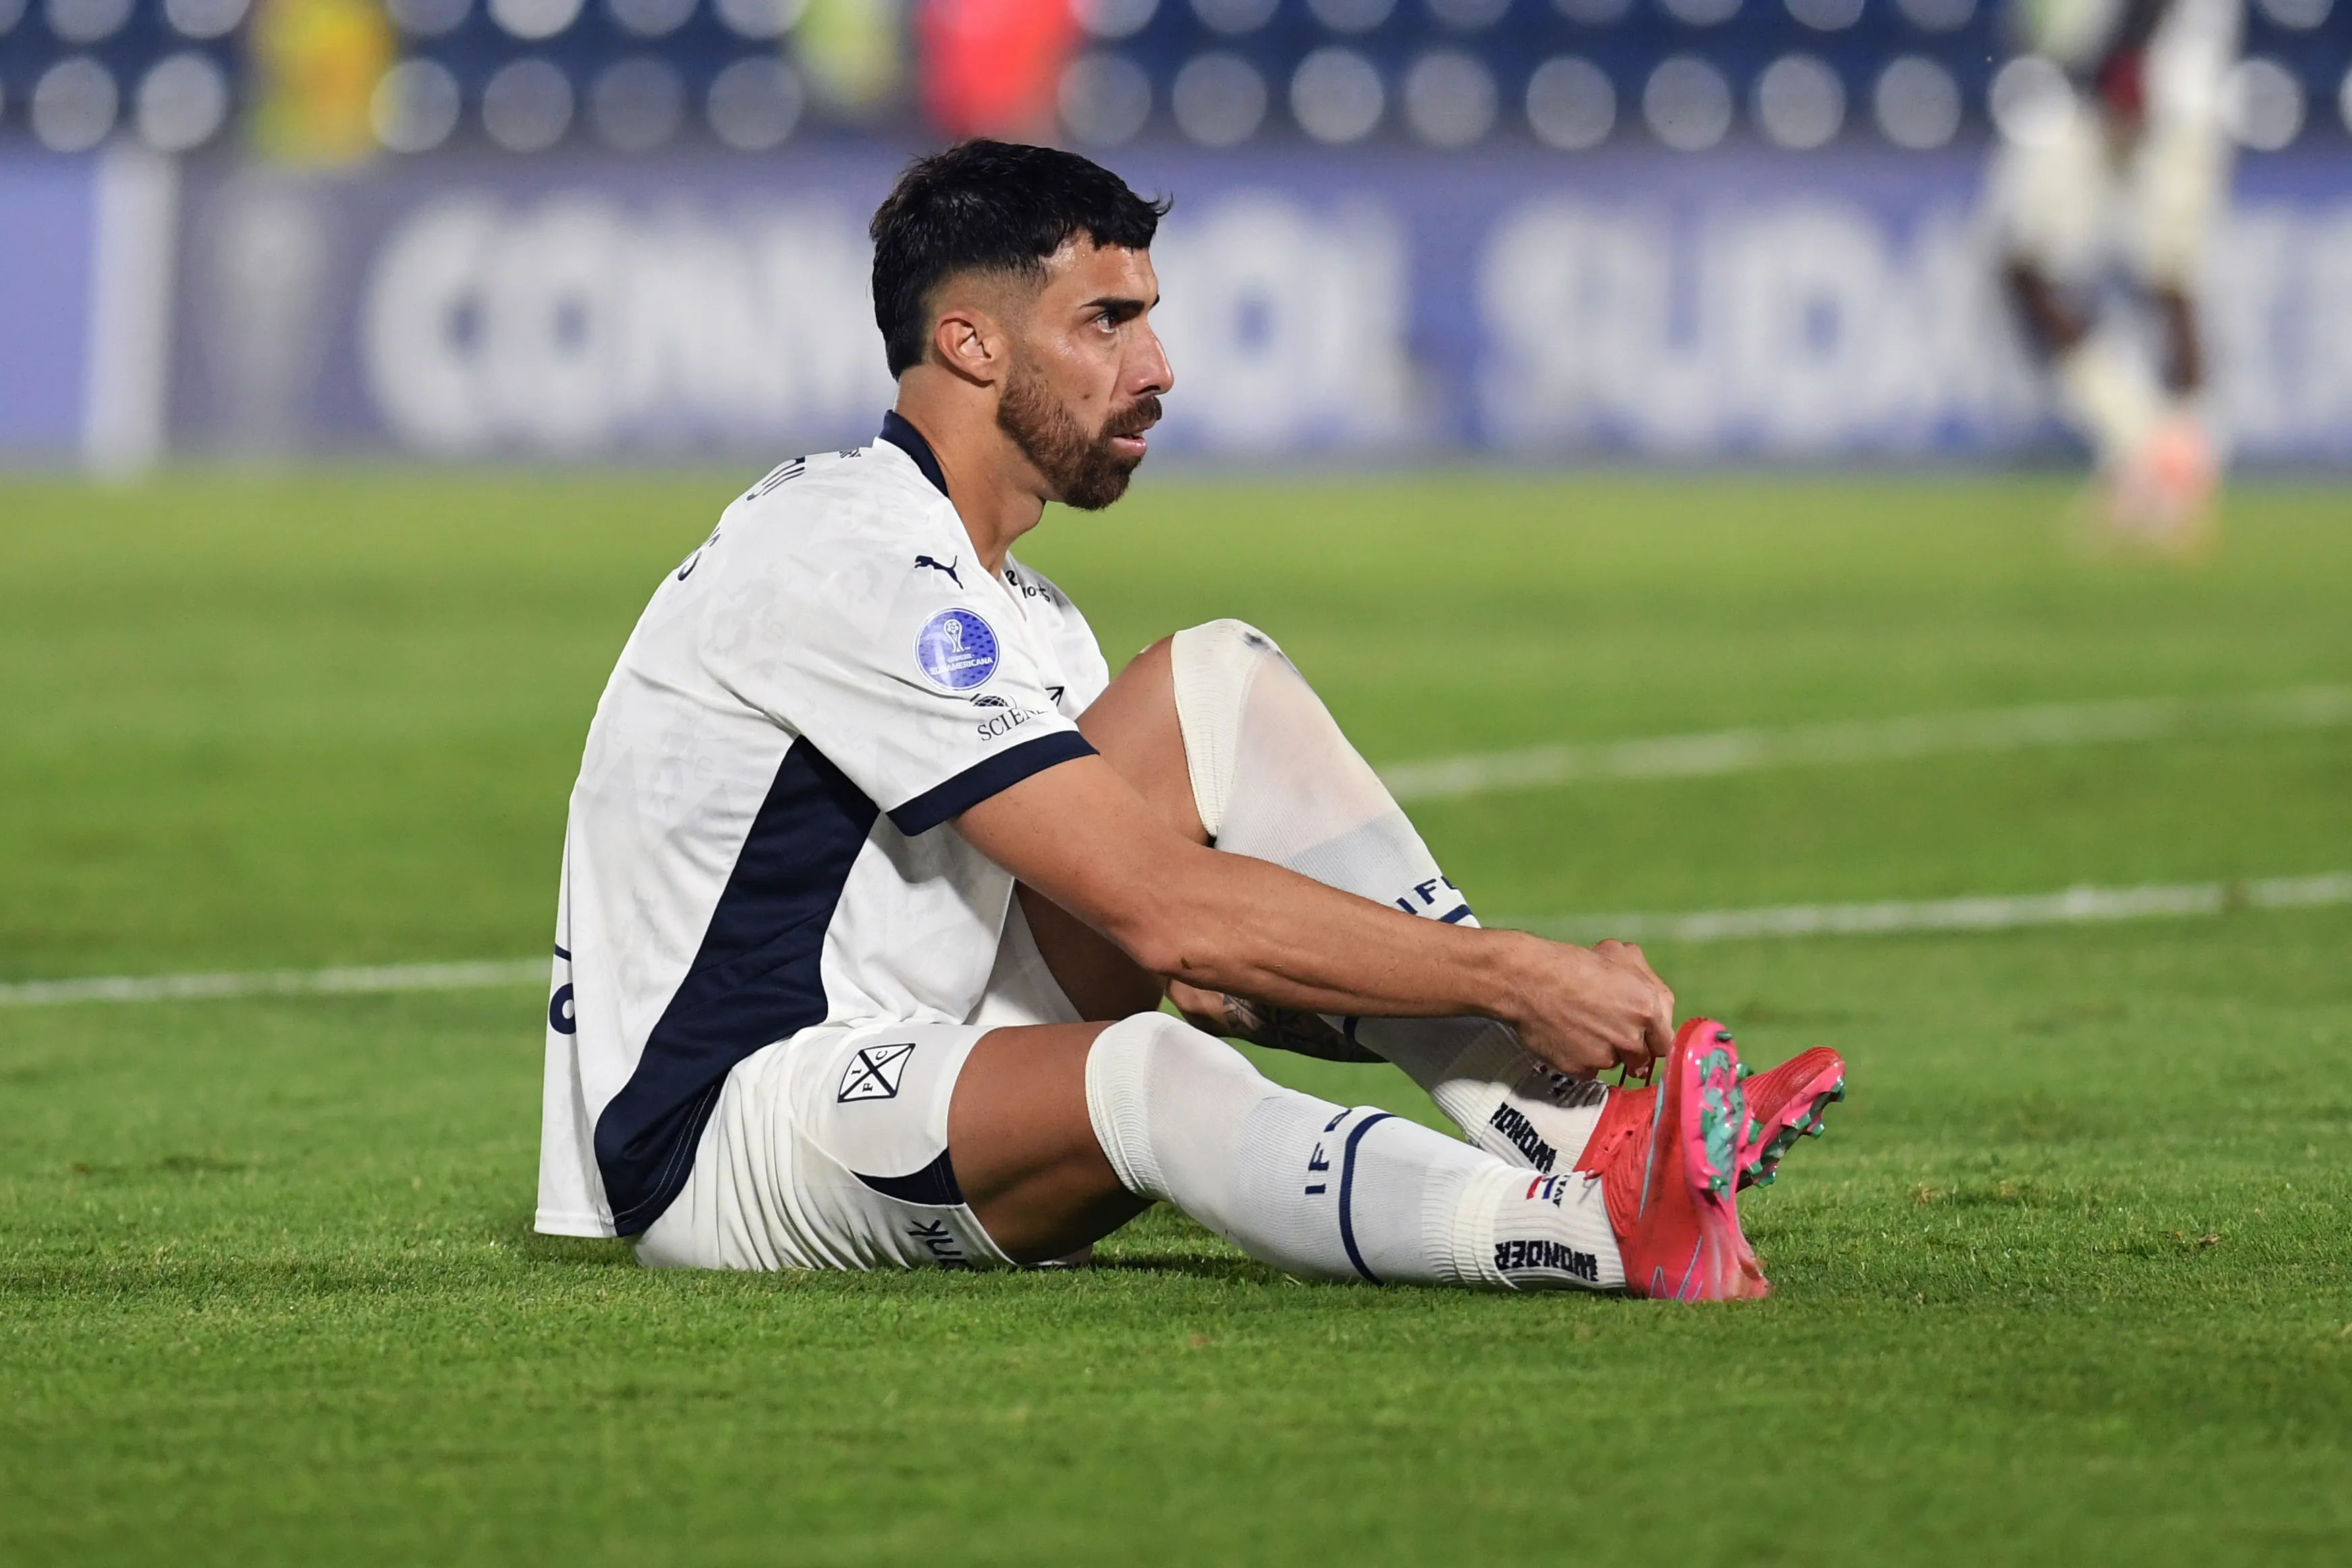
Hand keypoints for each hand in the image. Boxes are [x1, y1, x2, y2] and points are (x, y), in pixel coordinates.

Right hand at [1506, 935, 1674, 1077]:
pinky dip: (1582, 1060)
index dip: (1652, 1039)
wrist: (1528, 980)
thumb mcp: (1619, 954)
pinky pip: (1589, 1071)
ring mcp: (1605, 1056)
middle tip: (1609, 1031)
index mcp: (1648, 1008)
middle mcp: (1631, 1037)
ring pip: (1614, 1064)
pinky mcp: (1580, 1069)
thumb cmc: (1572, 963)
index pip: (1665, 1042)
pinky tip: (1568, 1038)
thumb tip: (1652, 1000)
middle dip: (1630, 1048)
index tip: (1642, 1038)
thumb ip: (1647, 980)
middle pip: (1642, 1058)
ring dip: (1605, 1052)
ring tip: (1583, 1028)